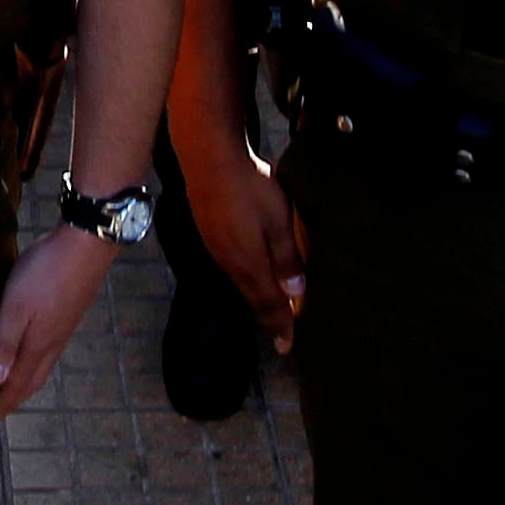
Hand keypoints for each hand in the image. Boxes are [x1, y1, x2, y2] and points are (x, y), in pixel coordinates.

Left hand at [0, 223, 115, 415]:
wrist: (86, 243)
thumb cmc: (45, 274)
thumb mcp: (16, 307)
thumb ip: (4, 344)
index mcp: (39, 345)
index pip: (19, 382)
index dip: (5, 401)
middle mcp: (54, 342)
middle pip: (34, 378)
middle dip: (17, 395)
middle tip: (1, 406)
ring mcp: (64, 328)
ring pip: (44, 364)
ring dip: (27, 378)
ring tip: (12, 383)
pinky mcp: (69, 313)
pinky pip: (50, 348)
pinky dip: (37, 359)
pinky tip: (32, 349)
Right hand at [182, 142, 305, 353]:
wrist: (208, 157)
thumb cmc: (249, 186)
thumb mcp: (278, 219)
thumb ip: (287, 257)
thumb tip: (296, 292)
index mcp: (248, 263)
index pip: (268, 304)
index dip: (280, 326)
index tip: (287, 347)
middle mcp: (230, 262)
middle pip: (253, 297)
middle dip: (269, 316)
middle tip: (282, 335)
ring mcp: (216, 248)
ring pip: (242, 282)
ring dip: (258, 298)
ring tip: (272, 308)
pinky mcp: (210, 233)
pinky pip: (233, 267)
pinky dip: (248, 279)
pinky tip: (253, 274)